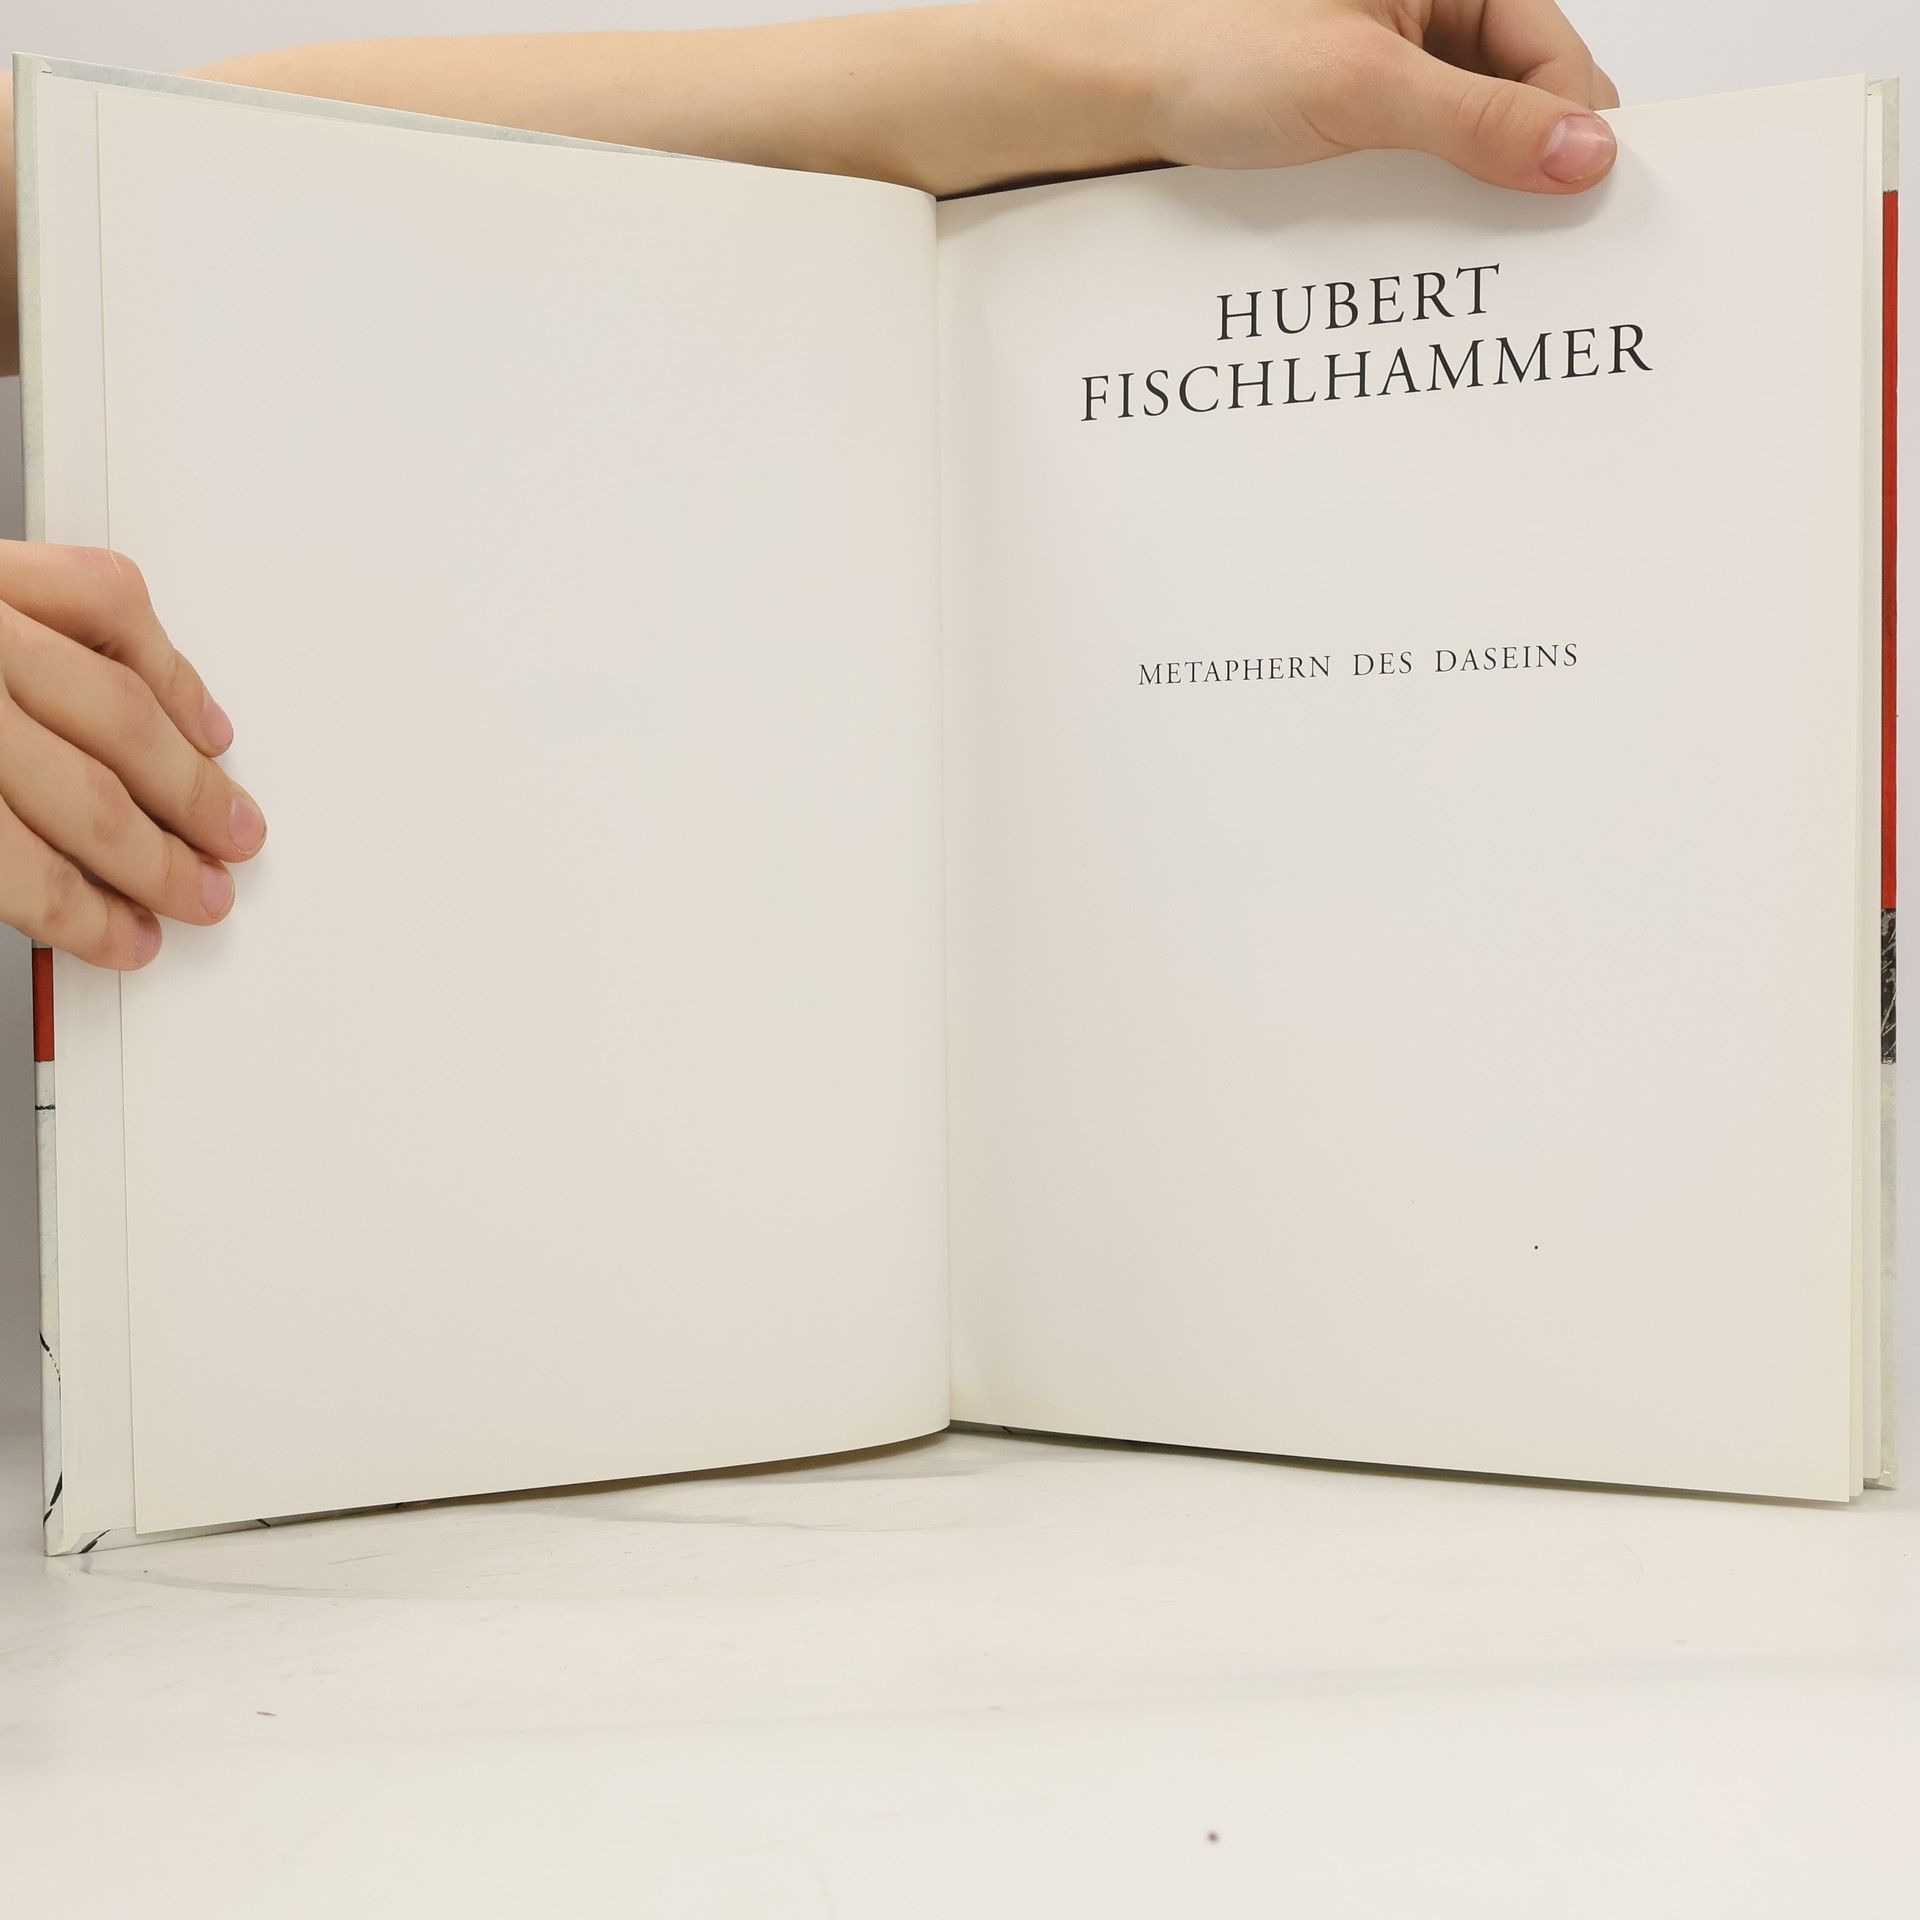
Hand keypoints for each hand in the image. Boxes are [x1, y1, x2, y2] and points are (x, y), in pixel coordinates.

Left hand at [0, 542, 265, 968]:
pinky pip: (106, 600)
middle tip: (201, 890)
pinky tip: (196, 714)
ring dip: (189, 779)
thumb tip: (54, 893)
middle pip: (90, 792)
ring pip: (118, 705)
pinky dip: (168, 663)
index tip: (126, 939)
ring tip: (226, 820)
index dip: (87, 918)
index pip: (22, 863)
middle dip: (160, 859)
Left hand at [1017, 0, 1619, 193]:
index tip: (1590, 206)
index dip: (1574, 129)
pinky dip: (1422, 207)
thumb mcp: (1362, 88)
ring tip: (1482, 263)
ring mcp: (1390, 65)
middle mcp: (1427, 8)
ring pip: (1466, 140)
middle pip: (1519, 99)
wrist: (1109, 97)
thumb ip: (1477, 123)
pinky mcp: (1353, 116)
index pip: (1553, 53)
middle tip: (1544, 253)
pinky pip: (1415, 164)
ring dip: (1472, 199)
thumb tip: (1583, 153)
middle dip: (1527, 170)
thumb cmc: (1209, 54)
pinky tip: (1423, 253)